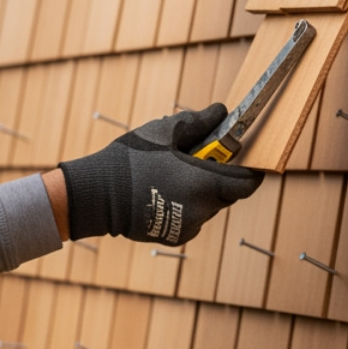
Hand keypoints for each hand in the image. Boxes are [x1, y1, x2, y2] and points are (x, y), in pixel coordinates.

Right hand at [57, 104, 263, 245]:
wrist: (96, 196)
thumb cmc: (130, 161)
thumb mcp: (164, 132)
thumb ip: (198, 122)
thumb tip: (221, 111)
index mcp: (203, 184)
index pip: (247, 184)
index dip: (250, 172)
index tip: (246, 161)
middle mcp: (201, 210)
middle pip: (228, 195)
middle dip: (221, 178)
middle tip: (200, 162)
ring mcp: (189, 226)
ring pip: (210, 208)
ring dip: (203, 194)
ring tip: (177, 177)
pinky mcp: (176, 237)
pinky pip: (194, 220)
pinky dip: (189, 208)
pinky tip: (167, 194)